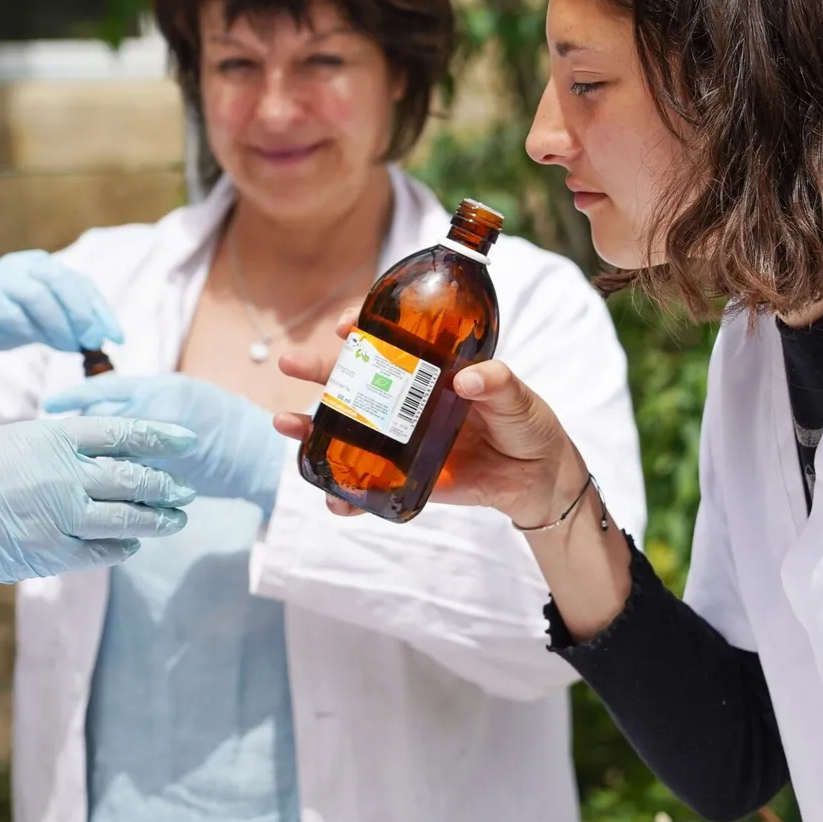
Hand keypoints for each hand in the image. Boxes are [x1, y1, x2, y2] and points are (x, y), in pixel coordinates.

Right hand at [0, 250, 124, 389]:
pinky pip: (14, 312)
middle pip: (64, 282)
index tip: (116, 337)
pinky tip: (46, 343)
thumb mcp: (39, 321)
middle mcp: (25, 267)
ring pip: (41, 295)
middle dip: (85, 314)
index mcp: (42, 268)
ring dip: (62, 323)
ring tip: (73, 347)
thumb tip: (96, 341)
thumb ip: (64, 325)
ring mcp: (1, 280)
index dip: (101, 310)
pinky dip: (35, 329)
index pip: (80, 284)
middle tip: (95, 341)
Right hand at [0, 416, 197, 590]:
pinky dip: (122, 547)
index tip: (186, 438)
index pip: (122, 431)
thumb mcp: (6, 440)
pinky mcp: (46, 554)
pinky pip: (100, 552)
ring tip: (176, 518)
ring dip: (157, 519)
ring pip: (126, 518)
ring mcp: (58, 517)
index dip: (160, 435)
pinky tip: (132, 544)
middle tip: (186, 488)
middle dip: (166, 484)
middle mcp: (62, 474)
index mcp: (51, 437)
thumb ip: (51, 445)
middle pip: (133, 477)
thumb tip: (89, 450)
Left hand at [44, 373, 283, 505]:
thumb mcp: (180, 394)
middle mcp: (159, 418)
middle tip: (52, 447)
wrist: (256, 453)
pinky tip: (94, 497)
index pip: (103, 391)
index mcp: (160, 390)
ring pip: (108, 459)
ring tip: (68, 472)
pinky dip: (108, 491)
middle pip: (98, 427)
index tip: (50, 404)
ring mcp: (162, 452)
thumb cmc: (219, 417)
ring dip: (88, 466)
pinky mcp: (166, 482)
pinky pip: (126, 486)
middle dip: (73, 440)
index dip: (73, 397)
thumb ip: (141, 399)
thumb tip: (96, 407)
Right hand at [273, 310, 590, 527]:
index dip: (363, 328)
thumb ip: (497, 383)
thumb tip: (466, 380)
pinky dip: (344, 492)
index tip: (344, 325)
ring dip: (312, 427)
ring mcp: (402, 437)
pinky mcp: (405, 475)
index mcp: (432, 368)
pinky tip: (331, 497)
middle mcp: (409, 398)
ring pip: (347, 428)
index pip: (390, 339)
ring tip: (286, 424)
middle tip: (289, 362)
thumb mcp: (517, 397)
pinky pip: (367, 482)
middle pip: (354, 379)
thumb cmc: (526, 424)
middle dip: (317, 370)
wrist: (536, 477)